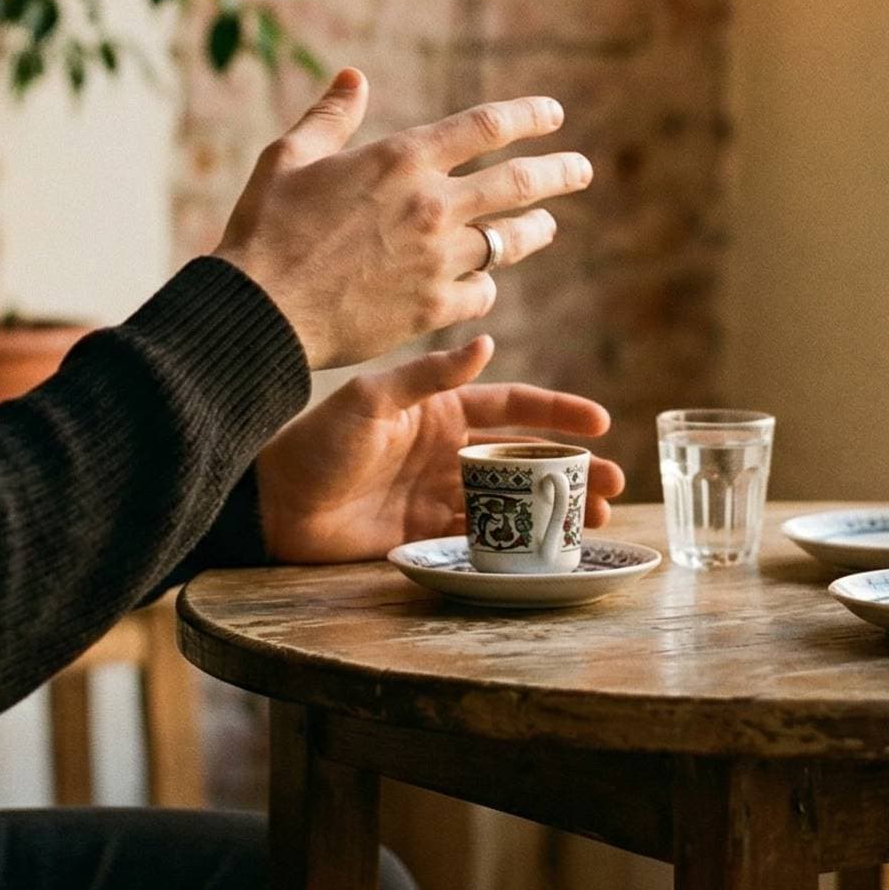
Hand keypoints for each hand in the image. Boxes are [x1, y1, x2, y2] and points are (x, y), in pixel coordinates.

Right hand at [212, 70, 594, 369]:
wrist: (260, 310)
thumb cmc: (266, 228)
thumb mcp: (290, 157)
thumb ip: (330, 116)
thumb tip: (353, 77)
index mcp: (402, 159)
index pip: (486, 126)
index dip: (527, 117)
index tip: (554, 114)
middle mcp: (432, 205)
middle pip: (519, 183)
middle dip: (559, 173)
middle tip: (582, 170)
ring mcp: (438, 259)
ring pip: (509, 241)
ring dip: (534, 230)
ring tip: (546, 226)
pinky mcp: (433, 308)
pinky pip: (481, 292)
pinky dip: (485, 285)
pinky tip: (484, 284)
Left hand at [253, 336, 628, 563]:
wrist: (273, 504)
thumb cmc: (317, 441)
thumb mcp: (373, 400)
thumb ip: (430, 377)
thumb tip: (486, 343)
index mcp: (442, 408)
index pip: (513, 406)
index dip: (558, 411)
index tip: (600, 422)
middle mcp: (449, 448)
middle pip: (525, 457)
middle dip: (572, 468)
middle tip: (615, 484)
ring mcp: (440, 491)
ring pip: (513, 498)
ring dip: (555, 507)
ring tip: (597, 520)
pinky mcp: (427, 533)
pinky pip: (484, 535)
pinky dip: (519, 540)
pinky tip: (549, 547)